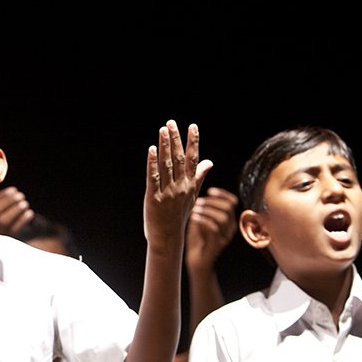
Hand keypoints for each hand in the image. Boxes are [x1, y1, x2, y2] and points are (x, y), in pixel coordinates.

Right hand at [0, 186, 33, 236]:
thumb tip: (11, 191)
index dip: (3, 196)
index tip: (14, 190)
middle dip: (9, 201)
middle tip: (21, 195)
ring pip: (4, 221)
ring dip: (16, 210)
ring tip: (25, 203)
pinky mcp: (2, 243)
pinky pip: (13, 231)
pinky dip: (22, 220)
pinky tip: (30, 213)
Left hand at [144, 121, 211, 247]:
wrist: (168, 238)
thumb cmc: (178, 216)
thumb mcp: (192, 196)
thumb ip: (199, 177)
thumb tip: (210, 161)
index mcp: (189, 185)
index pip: (193, 159)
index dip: (193, 142)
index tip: (192, 126)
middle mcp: (180, 186)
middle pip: (178, 158)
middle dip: (175, 139)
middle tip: (171, 123)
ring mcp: (167, 192)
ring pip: (166, 165)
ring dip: (164, 146)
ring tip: (163, 130)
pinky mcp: (153, 198)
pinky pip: (153, 178)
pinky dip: (152, 163)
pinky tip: (151, 150)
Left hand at [186, 187, 237, 272]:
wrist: (197, 262)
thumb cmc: (197, 240)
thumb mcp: (199, 220)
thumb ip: (202, 208)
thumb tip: (197, 192)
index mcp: (228, 220)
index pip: (232, 202)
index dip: (222, 194)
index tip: (209, 191)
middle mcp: (230, 228)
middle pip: (228, 207)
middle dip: (212, 201)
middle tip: (198, 202)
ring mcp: (225, 236)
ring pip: (223, 217)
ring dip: (208, 210)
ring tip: (195, 210)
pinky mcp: (217, 245)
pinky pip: (214, 229)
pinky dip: (203, 221)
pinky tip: (194, 218)